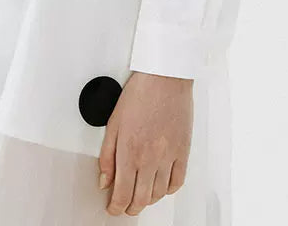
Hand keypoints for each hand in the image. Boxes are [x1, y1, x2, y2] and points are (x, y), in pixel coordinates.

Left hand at [97, 70, 193, 215]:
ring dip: (149, 200)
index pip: (122, 193)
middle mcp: (150, 158)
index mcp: (129, 152)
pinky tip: (162, 186)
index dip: (116, 207)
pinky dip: (169, 190)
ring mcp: (169, 156)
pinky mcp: (183, 152)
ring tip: (141, 197)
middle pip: (141, 199)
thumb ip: (107, 155)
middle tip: (125, 207)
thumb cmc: (140, 93)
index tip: (113, 208)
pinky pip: (178, 181)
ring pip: (159, 194)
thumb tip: (104, 179)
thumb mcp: (113, 122)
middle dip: (130, 208)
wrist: (165, 77)